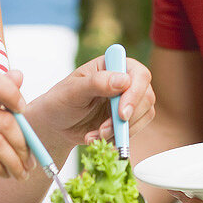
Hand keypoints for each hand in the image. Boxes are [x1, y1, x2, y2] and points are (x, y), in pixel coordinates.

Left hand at [33, 55, 154, 151]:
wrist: (56, 124)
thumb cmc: (61, 101)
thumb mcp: (73, 91)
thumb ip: (97, 83)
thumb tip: (124, 80)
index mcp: (113, 65)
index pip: (139, 74)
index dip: (135, 94)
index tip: (121, 114)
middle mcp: (125, 80)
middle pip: (146, 97)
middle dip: (126, 119)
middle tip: (104, 130)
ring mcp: (128, 100)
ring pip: (143, 116)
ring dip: (120, 131)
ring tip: (95, 134)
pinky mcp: (128, 119)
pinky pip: (134, 130)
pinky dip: (117, 138)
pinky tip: (97, 137)